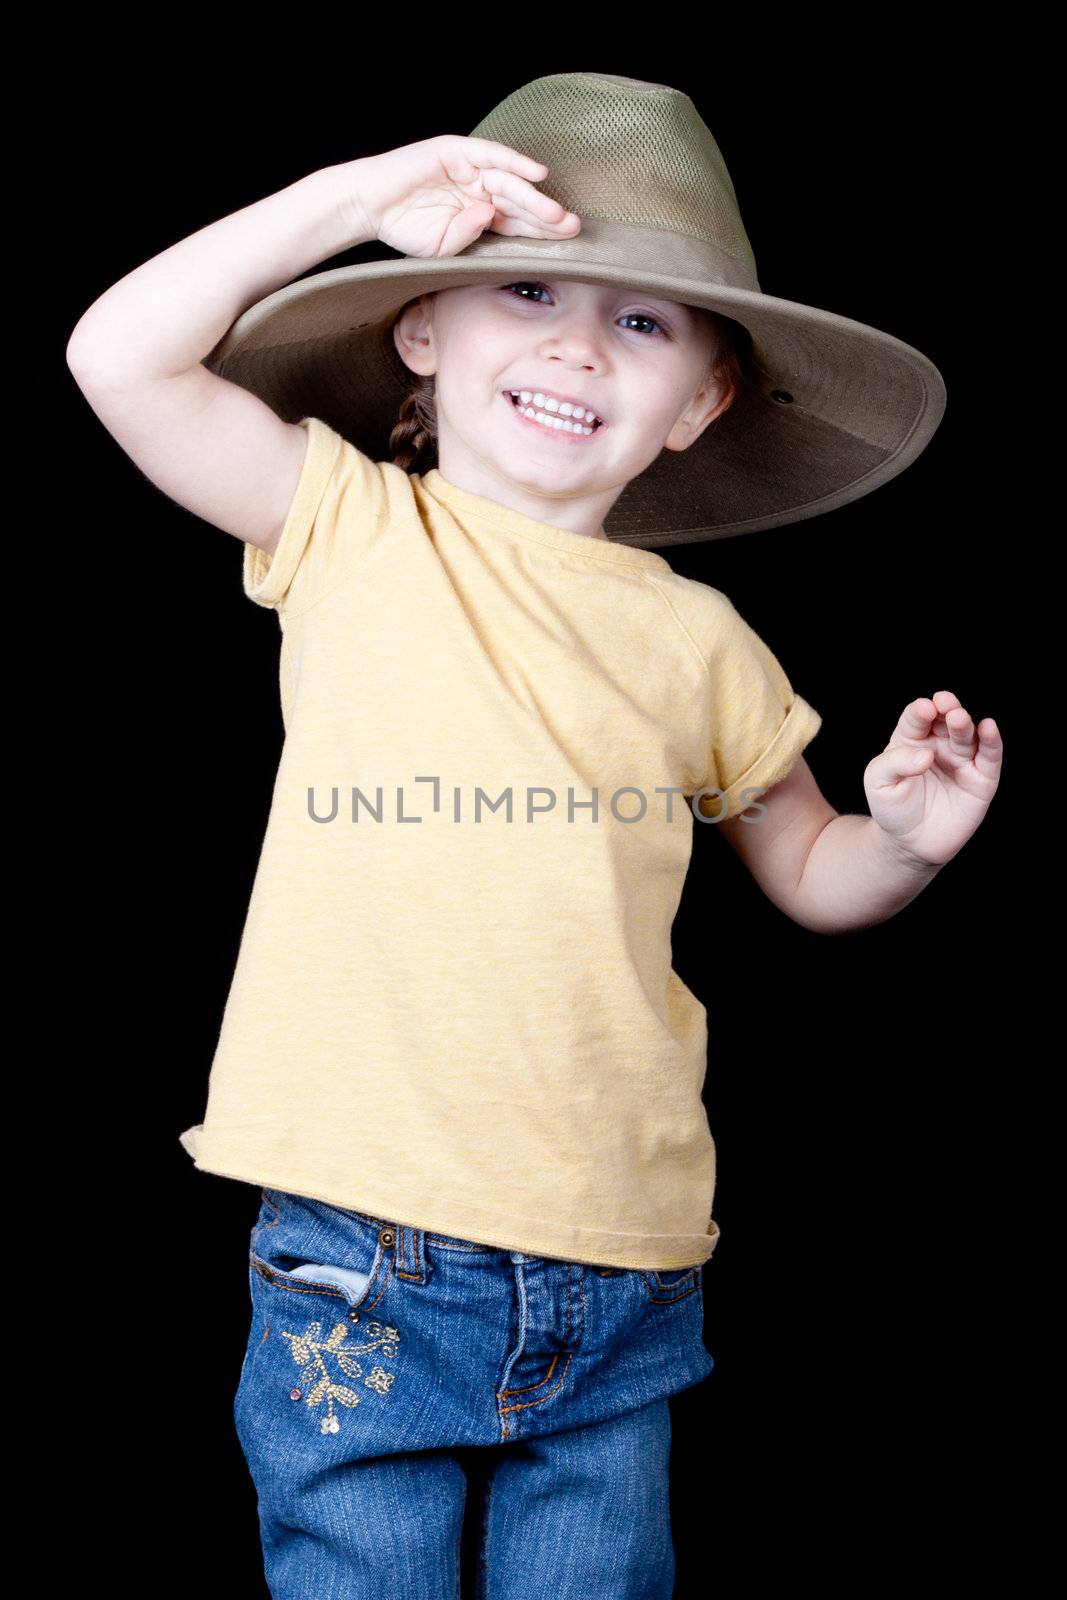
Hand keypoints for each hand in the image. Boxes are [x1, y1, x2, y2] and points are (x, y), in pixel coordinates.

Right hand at [346, 134, 581, 258]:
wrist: (371, 205)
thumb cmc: (404, 229)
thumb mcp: (443, 247)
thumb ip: (469, 236)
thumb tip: (488, 218)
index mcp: (481, 214)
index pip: (517, 224)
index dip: (540, 233)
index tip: (566, 245)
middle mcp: (480, 190)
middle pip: (521, 203)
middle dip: (546, 217)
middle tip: (572, 228)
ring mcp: (469, 169)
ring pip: (510, 181)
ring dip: (535, 196)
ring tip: (556, 213)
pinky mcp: (456, 151)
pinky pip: (491, 155)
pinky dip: (514, 162)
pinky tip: (537, 174)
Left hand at [863, 691, 1002, 867]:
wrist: (909, 844)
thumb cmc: (892, 808)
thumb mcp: (878, 781)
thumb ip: (895, 762)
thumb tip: (926, 755)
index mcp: (912, 740)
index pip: (918, 717)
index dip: (921, 711)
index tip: (924, 709)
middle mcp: (939, 745)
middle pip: (946, 720)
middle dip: (947, 709)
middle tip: (945, 703)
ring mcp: (961, 761)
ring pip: (968, 736)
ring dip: (964, 724)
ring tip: (958, 717)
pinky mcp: (981, 780)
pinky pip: (989, 758)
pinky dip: (992, 742)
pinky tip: (988, 728)